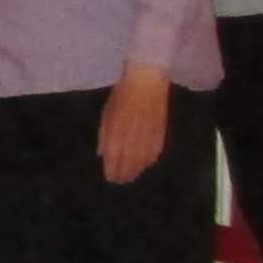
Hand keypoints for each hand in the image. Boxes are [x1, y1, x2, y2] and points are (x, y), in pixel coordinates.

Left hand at [98, 65, 170, 185]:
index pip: (114, 156)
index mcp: (116, 129)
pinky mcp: (161, 131)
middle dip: (124, 173)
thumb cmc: (122, 95)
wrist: (146, 81)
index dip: (112, 169)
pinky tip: (146, 165)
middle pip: (129, 161)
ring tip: (132, 177)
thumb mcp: (107, 113)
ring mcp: (148, 133)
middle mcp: (132, 134)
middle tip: (121, 181)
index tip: (110, 178)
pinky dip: (150, 161)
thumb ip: (104, 135)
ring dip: (137, 170)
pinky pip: (156, 151)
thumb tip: (101, 154)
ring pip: (143, 159)